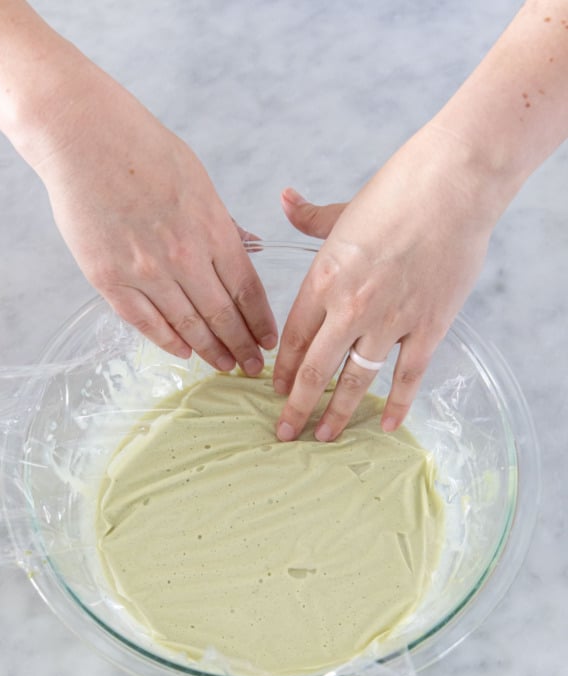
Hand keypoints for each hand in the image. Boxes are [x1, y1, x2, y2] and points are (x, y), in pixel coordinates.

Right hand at [33, 72, 277, 374]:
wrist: (82, 135)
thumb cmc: (142, 148)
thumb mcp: (198, 179)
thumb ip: (222, 221)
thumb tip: (249, 245)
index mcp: (211, 229)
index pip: (246, 290)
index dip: (260, 322)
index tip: (269, 342)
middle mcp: (183, 257)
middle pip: (221, 315)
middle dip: (242, 346)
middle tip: (253, 367)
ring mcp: (144, 271)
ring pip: (186, 325)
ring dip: (209, 350)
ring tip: (224, 365)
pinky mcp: (109, 278)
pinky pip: (144, 322)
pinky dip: (166, 341)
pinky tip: (183, 352)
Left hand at [274, 125, 497, 440]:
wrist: (454, 185)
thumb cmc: (397, 192)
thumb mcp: (343, 209)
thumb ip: (308, 218)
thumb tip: (284, 198)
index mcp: (323, 279)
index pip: (294, 339)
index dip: (282, 370)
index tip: (275, 391)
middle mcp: (350, 307)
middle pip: (315, 370)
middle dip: (296, 407)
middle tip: (285, 432)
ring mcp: (389, 321)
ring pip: (356, 381)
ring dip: (338, 413)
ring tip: (325, 437)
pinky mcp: (428, 327)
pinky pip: (408, 376)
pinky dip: (398, 404)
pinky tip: (389, 426)